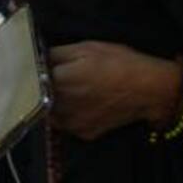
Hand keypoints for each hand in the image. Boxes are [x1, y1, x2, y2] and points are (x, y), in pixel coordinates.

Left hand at [49, 42, 182, 139]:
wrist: (150, 89)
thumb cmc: (120, 63)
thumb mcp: (89, 48)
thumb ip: (58, 53)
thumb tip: (37, 58)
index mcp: (59, 81)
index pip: (32, 77)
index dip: (37, 71)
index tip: (44, 65)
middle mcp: (59, 106)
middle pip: (39, 98)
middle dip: (44, 88)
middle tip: (62, 77)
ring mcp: (71, 124)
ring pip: (52, 113)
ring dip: (56, 103)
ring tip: (75, 91)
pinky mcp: (84, 134)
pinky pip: (69, 124)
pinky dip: (72, 115)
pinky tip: (87, 104)